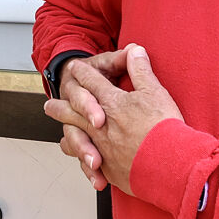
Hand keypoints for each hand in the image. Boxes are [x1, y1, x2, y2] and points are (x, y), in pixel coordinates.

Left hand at [44, 44, 182, 194]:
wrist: (170, 165)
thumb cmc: (163, 127)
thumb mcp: (154, 91)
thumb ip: (140, 70)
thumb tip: (134, 49)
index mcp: (111, 102)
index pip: (92, 82)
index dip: (84, 73)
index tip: (75, 68)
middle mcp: (101, 125)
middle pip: (74, 110)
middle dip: (62, 105)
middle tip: (49, 104)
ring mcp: (102, 147)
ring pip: (76, 138)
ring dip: (69, 134)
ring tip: (64, 134)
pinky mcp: (109, 168)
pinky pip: (90, 165)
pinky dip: (85, 163)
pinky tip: (85, 163)